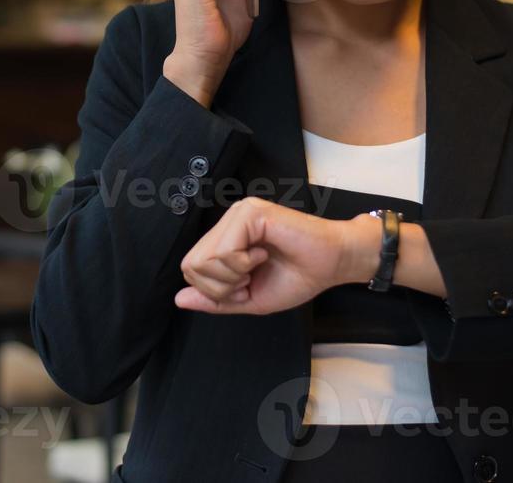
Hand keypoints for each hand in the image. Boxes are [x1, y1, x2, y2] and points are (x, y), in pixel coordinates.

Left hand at [174, 198, 377, 314]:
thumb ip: (215, 299)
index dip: (216, 290)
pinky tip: (263, 255)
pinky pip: (225, 251)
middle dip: (222, 286)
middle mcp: (227, 222)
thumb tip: (179, 299)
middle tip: (251, 277)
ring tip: (258, 265)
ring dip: (233, 275)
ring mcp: (238, 214)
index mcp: (225, 238)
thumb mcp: (249, 298)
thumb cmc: (298, 276)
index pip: (190, 269)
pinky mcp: (250, 213)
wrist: (333, 264)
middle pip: (192, 265)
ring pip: (205, 259)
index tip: (246, 284)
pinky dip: (243, 264)